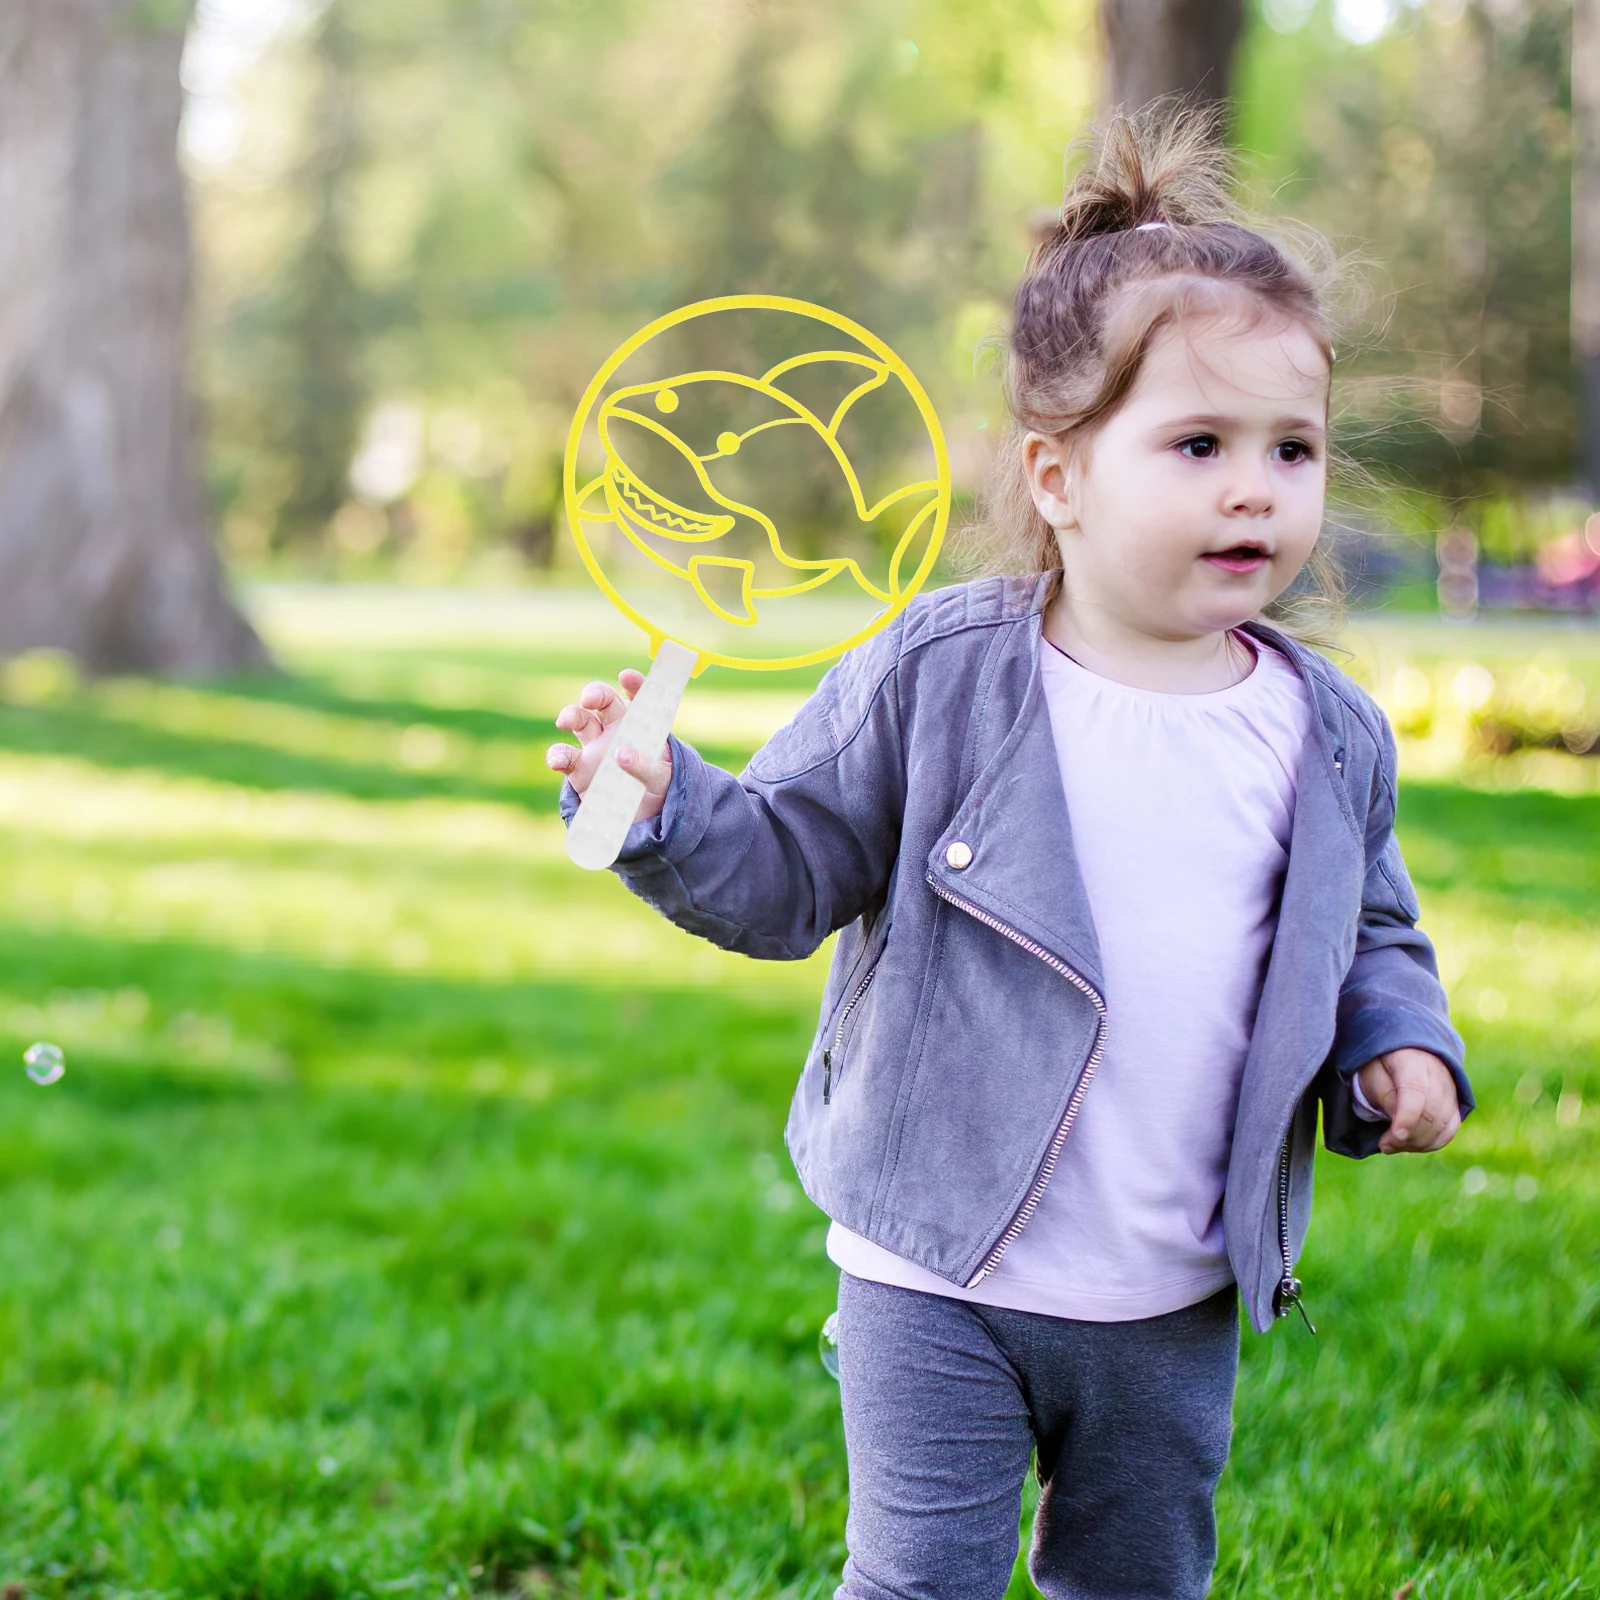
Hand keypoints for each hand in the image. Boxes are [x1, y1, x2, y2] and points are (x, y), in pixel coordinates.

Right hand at [546, 668, 672, 824]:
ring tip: (566, 722)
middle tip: (589, 699)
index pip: (639, 697)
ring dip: (570, 715)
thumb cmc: (657, 788)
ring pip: (579, 720)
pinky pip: (564, 756)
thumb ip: (646, 767)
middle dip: (594, 694)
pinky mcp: (579, 769)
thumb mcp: (661, 778)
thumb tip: (622, 755)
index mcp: (642, 724)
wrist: (641, 818)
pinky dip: (557, 755)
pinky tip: (557, 761)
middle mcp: (616, 729)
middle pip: (602, 701)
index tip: (626, 676)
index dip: (634, 684)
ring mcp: (595, 747)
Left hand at [1356, 1048, 1461, 1153]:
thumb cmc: (1381, 1065)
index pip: (1416, 1093)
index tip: (1392, 1137)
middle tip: (1384, 1145)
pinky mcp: (1456, 1103)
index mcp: (1412, 1060)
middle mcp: (1438, 1073)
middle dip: (1407, 1136)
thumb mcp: (1372, 1074)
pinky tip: (1410, 1145)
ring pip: (1443, 1126)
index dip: (1406, 1118)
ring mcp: (1451, 1089)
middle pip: (1431, 1114)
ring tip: (1392, 1145)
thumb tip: (1402, 1127)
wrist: (1403, 1051)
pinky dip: (1431, 1143)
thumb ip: (1386, 1097)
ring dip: (1416, 1143)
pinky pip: (1450, 1130)